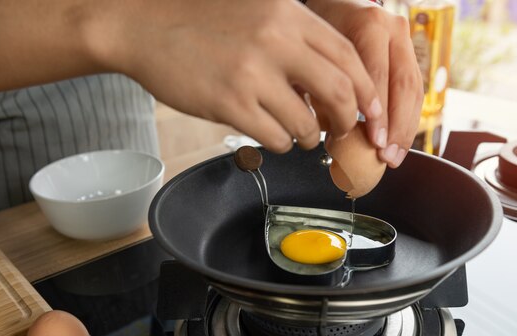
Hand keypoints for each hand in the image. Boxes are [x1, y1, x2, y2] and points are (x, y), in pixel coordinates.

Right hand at [108, 0, 381, 152]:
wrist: (144, 25)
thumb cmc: (201, 21)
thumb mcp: (258, 12)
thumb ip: (296, 39)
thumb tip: (331, 83)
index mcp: (288, 15)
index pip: (348, 55)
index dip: (367, 89)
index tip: (372, 111)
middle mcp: (275, 41)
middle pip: (338, 92)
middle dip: (348, 119)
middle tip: (343, 130)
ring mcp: (251, 74)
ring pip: (306, 123)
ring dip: (309, 136)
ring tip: (299, 133)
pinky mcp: (228, 104)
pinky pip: (274, 137)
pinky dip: (280, 142)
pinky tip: (269, 132)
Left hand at [306, 0, 422, 167]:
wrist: (336, 4)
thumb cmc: (319, 32)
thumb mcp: (315, 55)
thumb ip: (323, 88)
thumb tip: (336, 134)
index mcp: (368, 26)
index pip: (378, 77)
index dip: (378, 115)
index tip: (375, 142)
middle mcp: (392, 30)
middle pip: (403, 86)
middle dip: (397, 128)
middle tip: (387, 157)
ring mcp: (405, 40)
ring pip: (414, 90)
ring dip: (406, 128)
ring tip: (395, 156)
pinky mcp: (409, 53)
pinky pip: (414, 90)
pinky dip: (406, 119)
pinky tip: (398, 141)